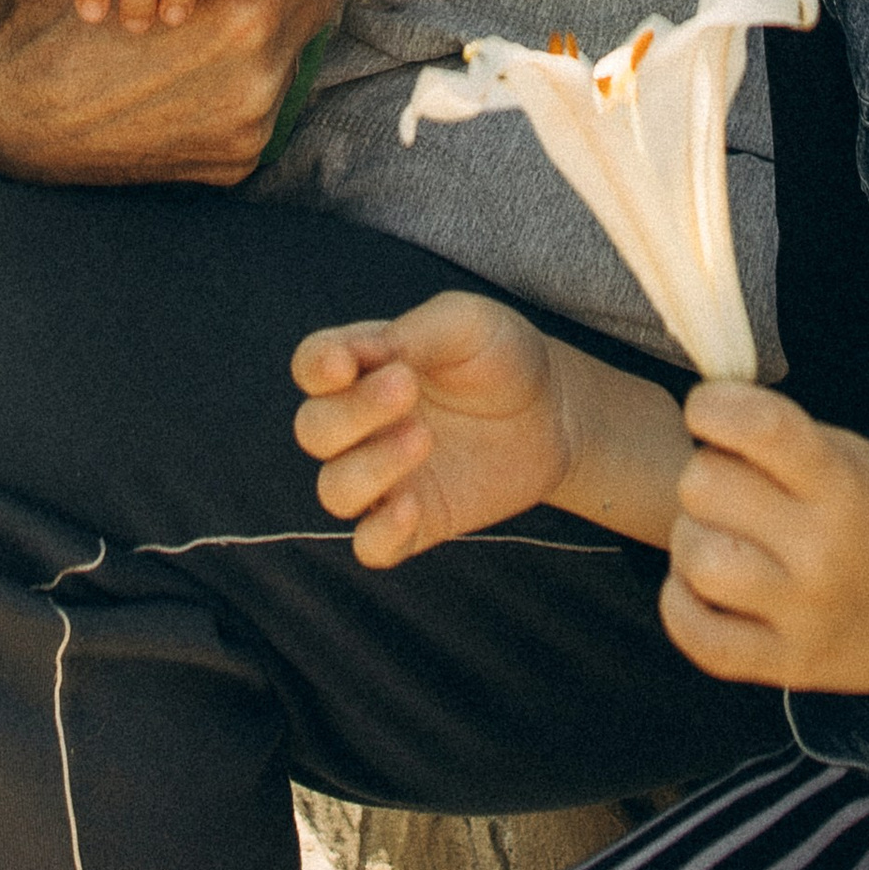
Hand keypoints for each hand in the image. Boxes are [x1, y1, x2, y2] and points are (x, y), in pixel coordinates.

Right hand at [0, 0, 345, 188]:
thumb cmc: (55, 9)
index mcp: (245, 4)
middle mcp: (262, 69)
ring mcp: (252, 123)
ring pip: (291, 52)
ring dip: (272, 27)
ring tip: (232, 7)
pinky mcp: (235, 163)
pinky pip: (262, 104)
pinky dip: (241, 81)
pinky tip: (205, 65)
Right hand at [294, 293, 578, 564]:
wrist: (556, 411)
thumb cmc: (501, 356)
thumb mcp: (465, 323)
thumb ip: (412, 334)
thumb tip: (363, 354)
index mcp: (363, 366)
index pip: (312, 366)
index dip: (315, 368)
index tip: (343, 364)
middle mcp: (361, 425)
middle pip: (315, 429)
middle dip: (353, 411)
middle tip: (405, 388)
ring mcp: (385, 477)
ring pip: (335, 490)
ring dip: (369, 467)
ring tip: (422, 438)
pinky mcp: (415, 523)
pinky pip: (371, 546)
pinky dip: (380, 534)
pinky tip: (411, 508)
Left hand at [662, 385, 868, 687]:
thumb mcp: (854, 460)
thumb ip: (781, 440)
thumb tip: (699, 419)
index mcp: (844, 487)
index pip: (760, 428)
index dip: (712, 407)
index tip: (706, 410)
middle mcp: (824, 552)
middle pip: (704, 488)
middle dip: (705, 475)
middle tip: (730, 488)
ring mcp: (804, 617)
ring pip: (693, 558)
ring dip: (692, 539)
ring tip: (722, 538)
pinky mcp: (788, 667)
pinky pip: (695, 634)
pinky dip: (682, 602)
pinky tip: (705, 586)